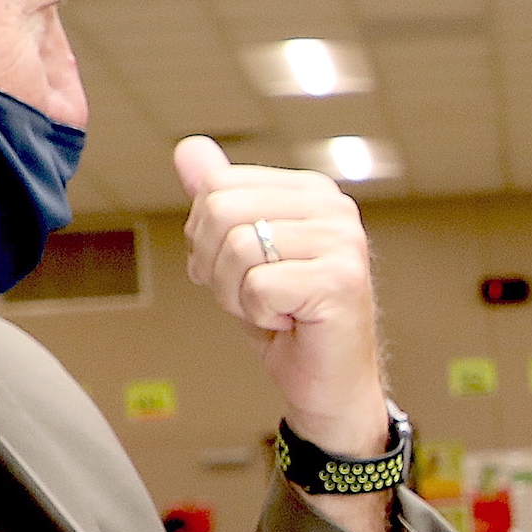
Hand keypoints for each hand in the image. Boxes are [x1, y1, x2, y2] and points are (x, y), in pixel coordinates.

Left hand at [174, 135, 389, 460]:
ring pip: (237, 249)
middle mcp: (333, 208)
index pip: (218, 186)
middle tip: (250, 294)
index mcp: (309, 191)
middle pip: (221, 211)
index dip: (204, 237)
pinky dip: (259, 316)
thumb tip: (188, 149)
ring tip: (272, 309)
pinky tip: (289, 322)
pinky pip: (259, 287)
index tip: (238, 269)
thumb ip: (218, 198)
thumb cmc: (288, 319)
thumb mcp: (240, 253)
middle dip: (215, 266)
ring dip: (237, 295)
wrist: (327, 382)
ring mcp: (342, 243)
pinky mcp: (340, 281)